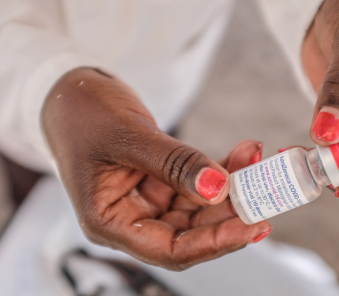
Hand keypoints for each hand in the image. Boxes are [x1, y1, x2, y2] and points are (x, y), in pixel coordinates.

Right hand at [42, 68, 270, 269]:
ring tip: (258, 160)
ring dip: (232, 186)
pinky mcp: (160, 181)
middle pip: (191, 232)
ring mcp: (147, 200)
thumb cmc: (83, 113)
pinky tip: (244, 153)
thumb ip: (174, 164)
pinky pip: (198, 182)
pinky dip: (221, 169)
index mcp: (109, 222)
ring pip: (200, 207)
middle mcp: (131, 218)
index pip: (169, 249)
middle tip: (269, 191)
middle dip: (232, 213)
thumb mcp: (128, 136)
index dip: (214, 243)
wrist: (69, 90)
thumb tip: (218, 189)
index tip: (253, 226)